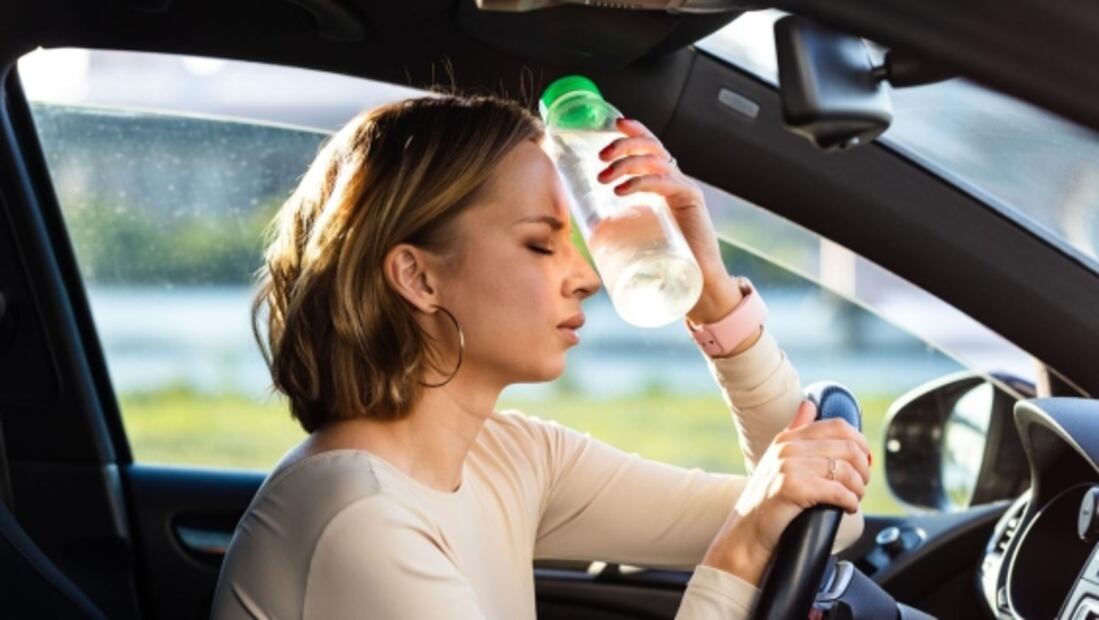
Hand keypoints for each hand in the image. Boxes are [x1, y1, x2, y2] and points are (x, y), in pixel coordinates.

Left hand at [596, 117, 725, 282]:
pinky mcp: (691, 201)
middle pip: (651, 147)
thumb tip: (586, 226)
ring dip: (626, 164)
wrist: (697, 283)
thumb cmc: (665, 261)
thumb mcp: (638, 233)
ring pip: (655, 161)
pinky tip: (621, 190)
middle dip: (624, 145)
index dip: (635, 131)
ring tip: (604, 177)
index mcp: (664, 183)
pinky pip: (665, 182)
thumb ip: (620, 223)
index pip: (651, 147)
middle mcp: (676, 181)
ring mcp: (685, 189)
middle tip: (601, 156)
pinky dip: (641, 182)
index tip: (614, 124)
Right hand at [702, 400, 871, 583]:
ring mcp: (788, 466)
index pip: (838, 427)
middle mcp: (788, 448)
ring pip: (846, 471)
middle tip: (861, 485)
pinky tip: (847, 508)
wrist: (745, 533)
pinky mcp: (793, 488)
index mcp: (788, 438)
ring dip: (858, 488)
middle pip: (848, 448)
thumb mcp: (778, 459)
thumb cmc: (765, 501)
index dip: (860, 444)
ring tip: (854, 499)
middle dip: (863, 469)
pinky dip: (850, 501)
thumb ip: (795, 430)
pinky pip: (837, 491)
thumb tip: (809, 404)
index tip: (863, 462)